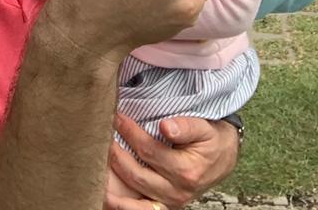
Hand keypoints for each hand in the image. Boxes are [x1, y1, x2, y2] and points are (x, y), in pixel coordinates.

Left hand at [104, 115, 239, 209]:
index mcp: (186, 171)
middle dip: (116, 156)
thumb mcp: (204, 129)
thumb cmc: (211, 140)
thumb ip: (186, 127)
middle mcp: (176, 192)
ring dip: (113, 190)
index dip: (130, 132)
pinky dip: (122, 207)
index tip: (117, 117)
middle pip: (137, 175)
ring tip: (93, 176)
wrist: (223, 159)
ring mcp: (169, 203)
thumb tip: (165, 126)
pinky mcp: (163, 207)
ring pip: (134, 203)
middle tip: (102, 138)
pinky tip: (106, 198)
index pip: (149, 150)